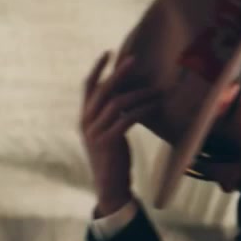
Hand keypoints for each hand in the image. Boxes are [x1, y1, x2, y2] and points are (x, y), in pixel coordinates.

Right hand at [80, 50, 163, 215]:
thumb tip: (128, 95)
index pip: (88, 87)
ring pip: (116, 103)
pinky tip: (155, 105)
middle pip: (102, 90)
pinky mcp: (108, 141)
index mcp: (85, 118)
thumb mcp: (107, 134)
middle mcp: (87, 122)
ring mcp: (95, 132)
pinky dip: (142, 110)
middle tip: (134, 59)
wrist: (110, 187)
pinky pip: (126, 118)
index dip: (97, 69)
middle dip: (118, 72)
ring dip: (138, 93)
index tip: (108, 53)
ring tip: (156, 89)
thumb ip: (111, 116)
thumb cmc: (112, 159)